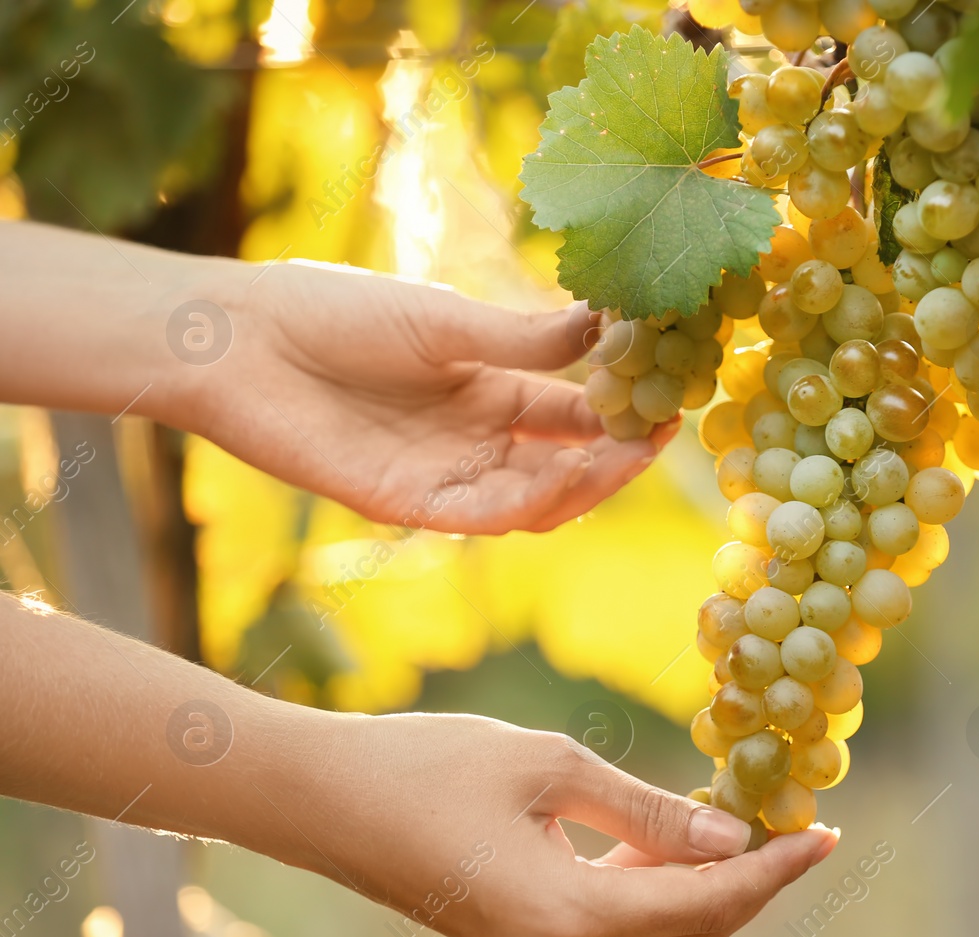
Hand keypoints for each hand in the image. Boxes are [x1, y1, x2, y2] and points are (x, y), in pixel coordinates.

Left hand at [174, 258, 675, 533]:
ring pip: (535, 500)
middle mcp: (476, 439)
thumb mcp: (442, 321)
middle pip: (567, 463)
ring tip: (625, 455)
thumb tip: (608, 323)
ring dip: (585, 483)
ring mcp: (445, 476)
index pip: (576, 413)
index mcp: (490, 390)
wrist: (239, 342)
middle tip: (660, 436)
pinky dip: (530, 499)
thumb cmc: (333, 313)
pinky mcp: (408, 505)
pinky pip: (484, 516)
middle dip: (617, 454)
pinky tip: (564, 473)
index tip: (672, 399)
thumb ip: (523, 338)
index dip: (625, 411)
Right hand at [305, 712, 836, 936]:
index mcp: (566, 917)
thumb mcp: (550, 768)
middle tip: (801, 828)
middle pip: (689, 934)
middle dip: (753, 885)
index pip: (706, 903)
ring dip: (708, 887)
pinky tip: (673, 838)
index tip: (827, 834)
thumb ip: (646, 810)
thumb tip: (729, 835)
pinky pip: (612, 926)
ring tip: (750, 824)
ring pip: (654, 936)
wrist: (318, 800)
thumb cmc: (428, 766)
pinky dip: (656, 888)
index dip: (774, 870)